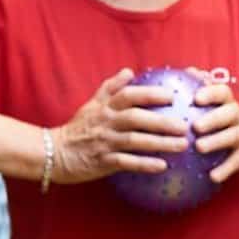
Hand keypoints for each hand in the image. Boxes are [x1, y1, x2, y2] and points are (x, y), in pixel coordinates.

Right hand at [48, 69, 193, 182]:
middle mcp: (106, 122)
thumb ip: (110, 88)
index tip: (172, 96)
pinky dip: (144, 164)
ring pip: (135, 141)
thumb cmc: (78, 128)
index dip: (150, 94)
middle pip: (136, 118)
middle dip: (162, 121)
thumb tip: (129, 71)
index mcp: (105, 107)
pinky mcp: (102, 162)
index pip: (129, 95)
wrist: (53, 153)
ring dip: (159, 144)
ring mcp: (105, 142)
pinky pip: (126, 163)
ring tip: (182, 146)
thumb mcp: (92, 104)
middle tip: (185, 125)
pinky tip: (162, 166)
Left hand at [189, 83, 238, 180]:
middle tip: (195, 126)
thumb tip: (189, 70)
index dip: (211, 93)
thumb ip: (208, 90)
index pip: (223, 93)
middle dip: (212, 119)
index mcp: (230, 105)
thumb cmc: (235, 121)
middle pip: (229, 114)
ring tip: (199, 148)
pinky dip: (226, 169)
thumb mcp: (226, 105)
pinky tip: (213, 176)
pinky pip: (237, 162)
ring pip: (232, 137)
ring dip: (216, 142)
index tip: (196, 98)